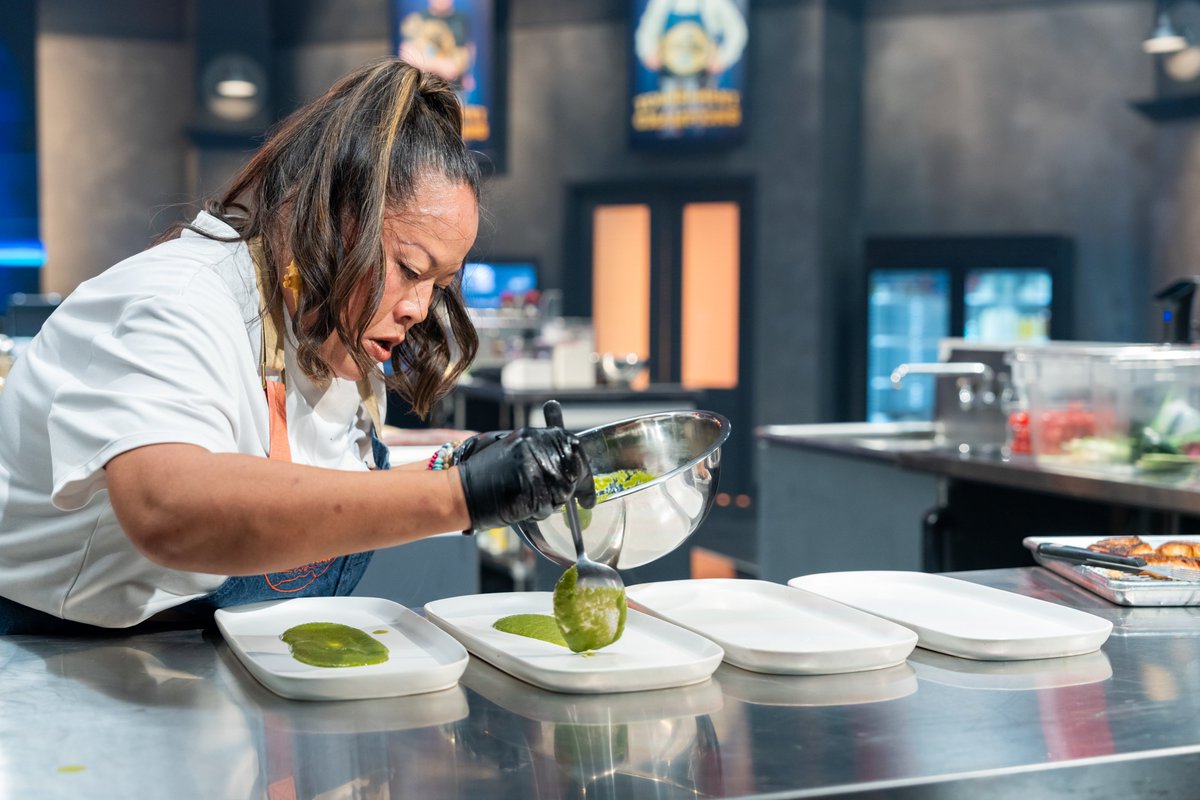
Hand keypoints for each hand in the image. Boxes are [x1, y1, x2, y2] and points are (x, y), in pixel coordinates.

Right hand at [456, 428, 595, 531]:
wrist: (459, 492)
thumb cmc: (484, 475)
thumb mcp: (512, 450)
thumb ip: (540, 451)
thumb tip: (569, 462)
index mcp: (532, 436)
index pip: (573, 446)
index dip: (584, 468)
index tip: (588, 485)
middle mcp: (535, 448)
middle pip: (573, 470)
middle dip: (575, 488)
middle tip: (580, 501)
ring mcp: (533, 470)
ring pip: (563, 492)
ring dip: (553, 502)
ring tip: (530, 499)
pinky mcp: (530, 491)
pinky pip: (548, 508)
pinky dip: (539, 512)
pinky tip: (522, 506)